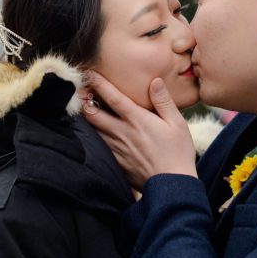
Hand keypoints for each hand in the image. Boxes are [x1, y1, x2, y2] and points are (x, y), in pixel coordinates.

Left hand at [82, 72, 197, 190]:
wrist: (171, 184)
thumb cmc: (177, 152)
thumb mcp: (177, 123)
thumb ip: (163, 101)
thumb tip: (154, 81)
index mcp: (137, 120)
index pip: (112, 97)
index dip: (98, 84)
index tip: (89, 73)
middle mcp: (122, 132)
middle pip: (93, 113)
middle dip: (83, 100)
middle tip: (79, 89)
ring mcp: (116, 148)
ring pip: (93, 129)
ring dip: (86, 117)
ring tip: (82, 106)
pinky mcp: (115, 161)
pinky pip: (99, 144)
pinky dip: (93, 134)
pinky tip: (94, 131)